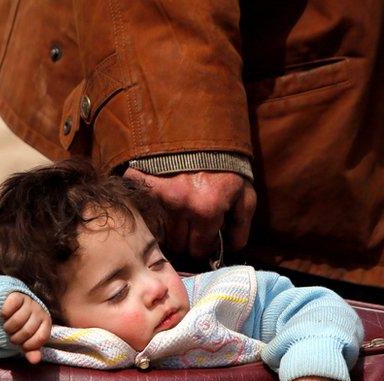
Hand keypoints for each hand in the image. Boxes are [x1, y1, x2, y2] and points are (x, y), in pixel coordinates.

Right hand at [1, 292, 50, 363]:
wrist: (14, 305)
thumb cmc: (23, 325)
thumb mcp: (27, 339)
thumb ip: (31, 350)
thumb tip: (34, 361)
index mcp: (46, 321)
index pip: (41, 338)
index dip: (29, 345)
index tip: (22, 345)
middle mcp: (39, 310)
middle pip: (26, 331)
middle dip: (16, 337)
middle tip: (12, 335)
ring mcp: (28, 302)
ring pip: (16, 321)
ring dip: (8, 328)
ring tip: (7, 327)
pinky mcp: (17, 296)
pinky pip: (8, 309)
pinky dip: (3, 315)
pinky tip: (4, 316)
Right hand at [123, 168, 256, 260]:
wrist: (200, 129)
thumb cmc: (225, 164)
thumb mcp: (244, 192)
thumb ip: (241, 224)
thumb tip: (232, 248)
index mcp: (206, 209)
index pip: (198, 247)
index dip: (202, 246)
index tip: (203, 240)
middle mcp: (179, 205)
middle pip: (177, 243)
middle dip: (185, 240)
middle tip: (190, 228)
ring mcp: (157, 195)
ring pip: (158, 232)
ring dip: (168, 229)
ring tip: (176, 216)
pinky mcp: (140, 184)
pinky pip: (141, 212)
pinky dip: (149, 213)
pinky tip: (159, 206)